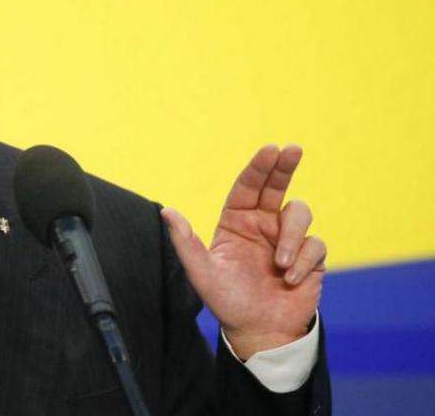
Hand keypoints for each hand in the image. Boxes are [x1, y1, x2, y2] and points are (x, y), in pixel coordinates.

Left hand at [161, 145, 324, 359]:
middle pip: (277, 186)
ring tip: (279, 265)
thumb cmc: (227, 301)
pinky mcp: (309, 257)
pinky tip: (290, 279)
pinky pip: (315, 244)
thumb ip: (186, 242)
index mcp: (237, 222)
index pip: (248, 187)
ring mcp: (287, 239)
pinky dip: (303, 260)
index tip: (271, 149)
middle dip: (285, 166)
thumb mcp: (202, 273)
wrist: (259, 332)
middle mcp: (263, 224)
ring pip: (299, 213)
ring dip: (291, 236)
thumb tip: (166, 212)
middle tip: (293, 149)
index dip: (259, 167)